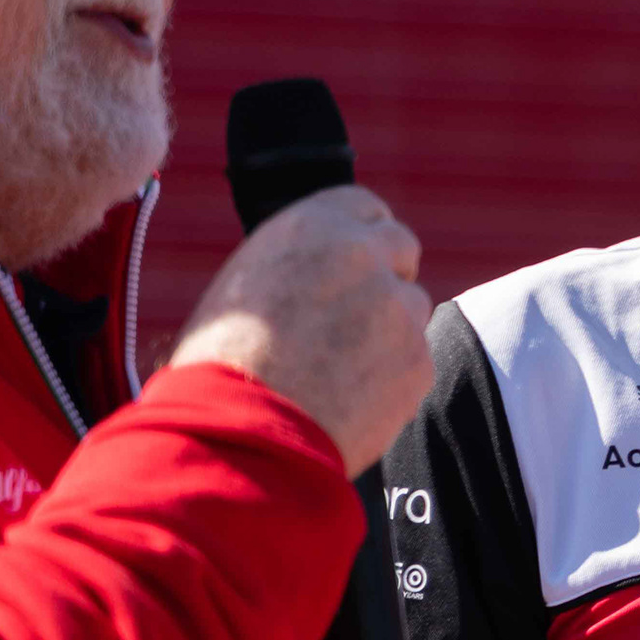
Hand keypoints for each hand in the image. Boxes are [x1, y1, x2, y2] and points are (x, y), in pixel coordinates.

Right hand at [170, 186, 430, 472]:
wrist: (238, 432)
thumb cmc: (220, 365)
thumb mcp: (245, 287)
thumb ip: (297, 265)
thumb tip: (319, 271)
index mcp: (311, 225)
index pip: (364, 207)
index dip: (362, 235)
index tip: (358, 258)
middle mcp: (363, 254)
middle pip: (401, 247)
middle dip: (387, 273)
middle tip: (360, 313)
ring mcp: (398, 306)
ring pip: (411, 307)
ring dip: (390, 329)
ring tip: (337, 370)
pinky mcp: (418, 358)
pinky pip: (415, 360)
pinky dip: (392, 378)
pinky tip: (349, 400)